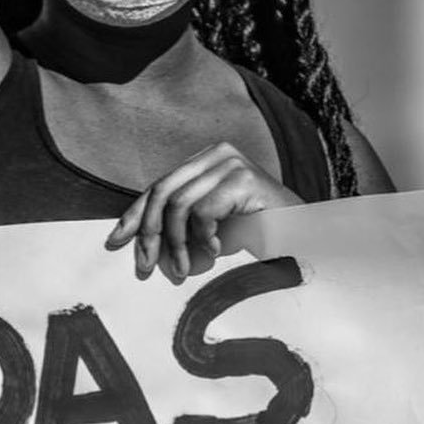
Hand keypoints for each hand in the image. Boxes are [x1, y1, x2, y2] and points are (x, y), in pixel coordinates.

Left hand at [104, 142, 301, 282]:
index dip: (134, 215)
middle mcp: (216, 154)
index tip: (115, 242)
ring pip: (178, 205)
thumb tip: (144, 250)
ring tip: (186, 269)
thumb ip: (180, 230)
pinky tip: (217, 250)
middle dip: (148, 234)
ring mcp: (231, 162)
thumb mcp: (211, 230)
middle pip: (162, 192)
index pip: (158, 186)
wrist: (308, 234)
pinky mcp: (243, 177)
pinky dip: (203, 238)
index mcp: (205, 161)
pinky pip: (202, 211)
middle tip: (145, 268)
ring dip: (176, 245)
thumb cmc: (261, 234)